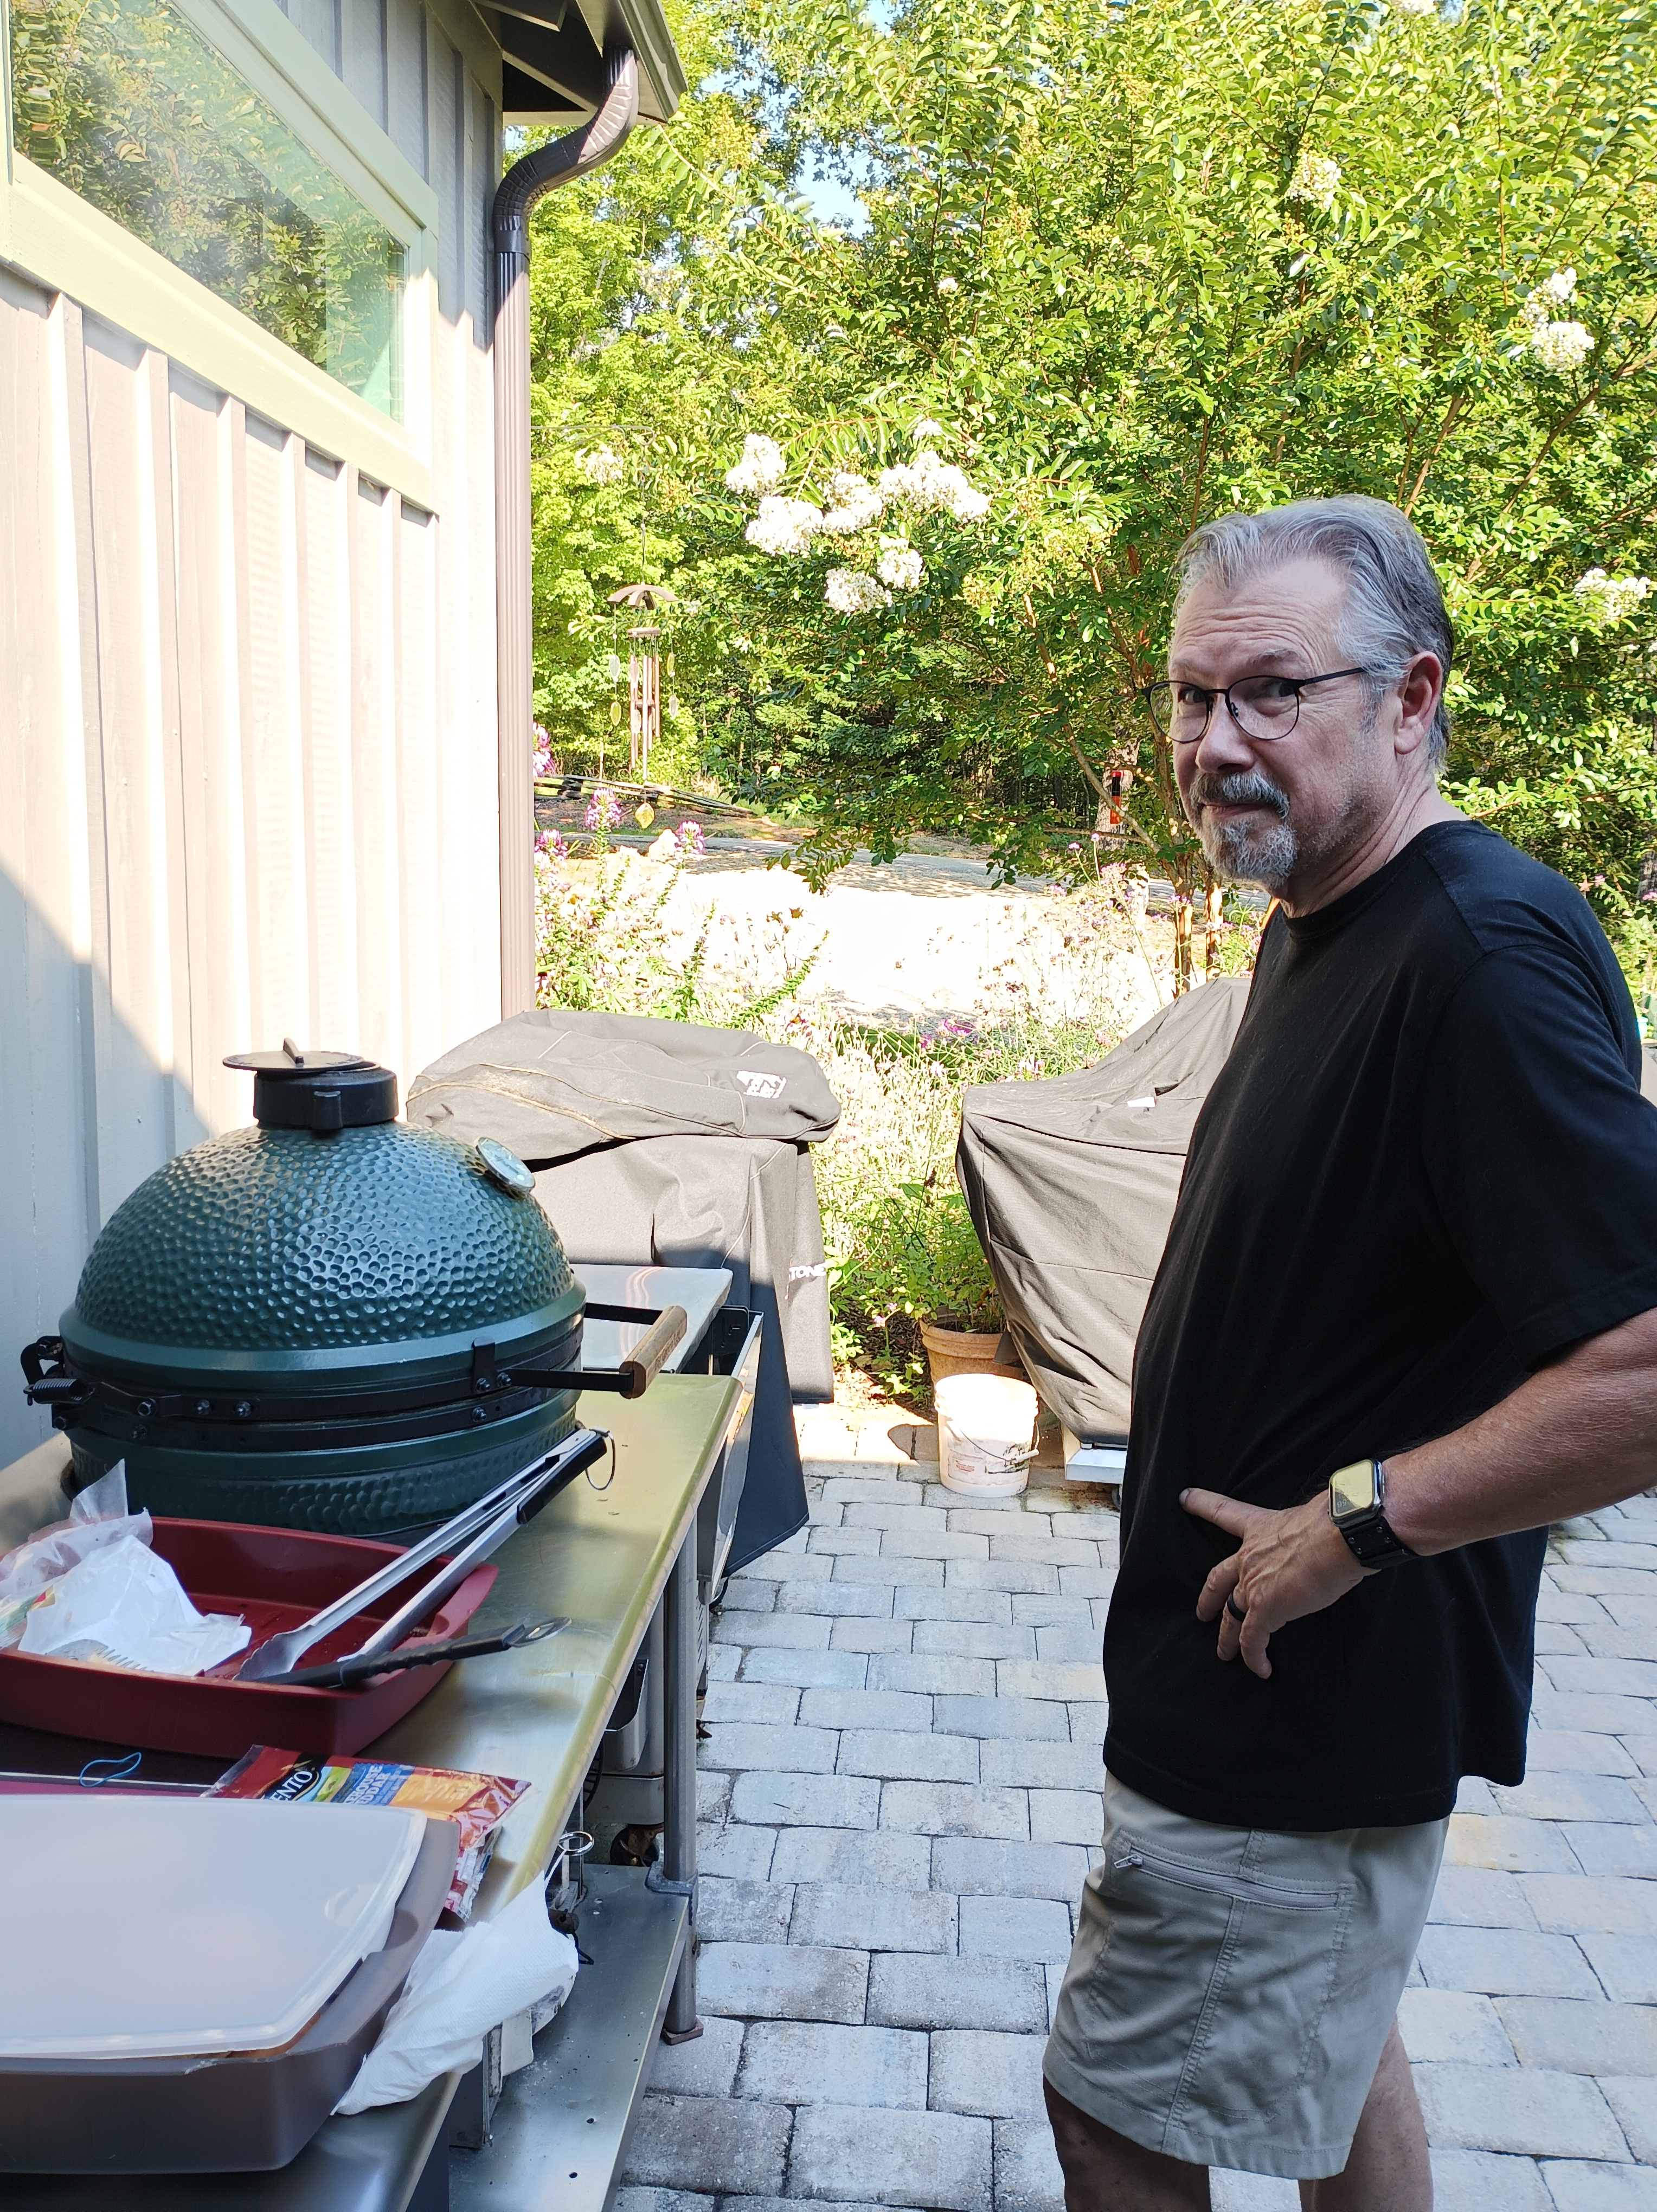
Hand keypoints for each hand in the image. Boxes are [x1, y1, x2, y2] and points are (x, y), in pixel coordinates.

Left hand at [1179, 1487, 1367, 1679]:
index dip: (1203, 1505)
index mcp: (1260, 1526)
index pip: (1224, 1512)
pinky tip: (1260, 1669)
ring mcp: (1253, 1583)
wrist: (1340, 1536)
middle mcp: (1250, 1556)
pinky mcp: (1265, 1609)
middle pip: (1218, 1578)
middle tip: (1201, 1612)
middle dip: (1208, 1597)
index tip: (1185, 1498)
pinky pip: (1252, 1639)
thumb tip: (1328, 1526)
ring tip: (1224, 1652)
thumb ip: (1307, 1525)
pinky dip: (1253, 1656)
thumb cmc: (1334, 1520)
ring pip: (1230, 1615)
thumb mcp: (1312, 1515)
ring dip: (1227, 1636)